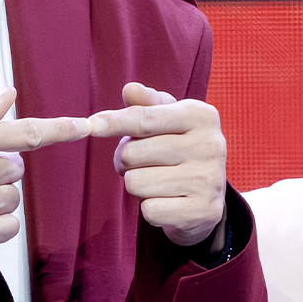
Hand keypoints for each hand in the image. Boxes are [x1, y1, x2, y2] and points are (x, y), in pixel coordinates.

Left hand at [90, 81, 227, 249]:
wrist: (209, 195)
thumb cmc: (179, 149)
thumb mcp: (168, 120)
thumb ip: (146, 105)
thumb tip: (130, 90)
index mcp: (201, 116)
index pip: (145, 118)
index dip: (114, 122)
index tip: (92, 125)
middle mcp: (210, 146)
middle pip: (132, 153)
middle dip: (125, 160)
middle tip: (141, 162)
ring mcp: (208, 180)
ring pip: (136, 183)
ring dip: (138, 185)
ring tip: (156, 181)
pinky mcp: (202, 211)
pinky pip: (150, 210)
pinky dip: (151, 208)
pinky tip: (167, 201)